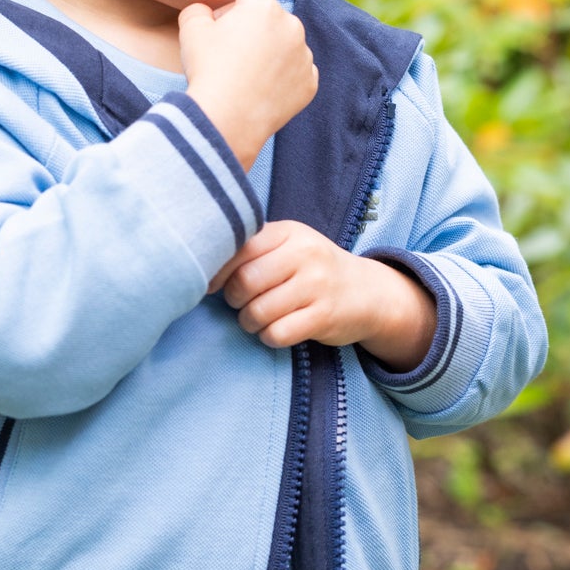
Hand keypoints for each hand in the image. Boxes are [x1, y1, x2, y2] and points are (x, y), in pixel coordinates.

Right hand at [179, 0, 317, 169]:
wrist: (226, 121)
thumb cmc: (206, 71)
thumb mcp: (191, 30)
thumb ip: (202, 9)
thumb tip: (213, 13)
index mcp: (259, 5)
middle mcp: (289, 24)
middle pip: (263, 16)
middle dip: (246, 27)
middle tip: (224, 54)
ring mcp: (303, 54)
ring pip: (281, 44)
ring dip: (264, 52)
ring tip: (241, 77)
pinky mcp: (310, 81)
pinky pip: (293, 71)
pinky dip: (278, 77)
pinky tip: (259, 90)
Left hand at [210, 220, 436, 365]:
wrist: (368, 293)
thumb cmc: (313, 270)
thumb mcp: (289, 246)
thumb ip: (252, 249)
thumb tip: (201, 266)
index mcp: (289, 232)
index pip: (239, 247)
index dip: (218, 271)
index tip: (213, 284)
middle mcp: (305, 254)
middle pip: (245, 282)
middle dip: (234, 300)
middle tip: (241, 303)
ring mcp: (317, 285)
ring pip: (259, 312)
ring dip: (249, 322)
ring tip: (257, 318)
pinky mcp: (325, 316)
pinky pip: (278, 333)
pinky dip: (269, 337)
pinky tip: (276, 330)